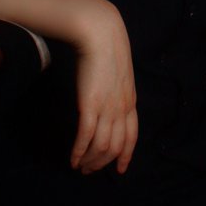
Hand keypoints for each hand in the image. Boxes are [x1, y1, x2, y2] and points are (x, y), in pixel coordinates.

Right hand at [69, 0, 137, 174]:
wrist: (101, 34)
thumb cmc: (107, 48)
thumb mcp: (118, 72)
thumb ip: (116, 88)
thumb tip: (108, 98)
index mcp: (130, 100)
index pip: (132, 136)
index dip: (126, 155)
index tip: (120, 169)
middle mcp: (121, 109)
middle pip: (115, 146)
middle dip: (104, 163)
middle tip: (90, 171)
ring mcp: (107, 108)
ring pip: (101, 146)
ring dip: (90, 161)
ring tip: (80, 167)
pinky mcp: (90, 105)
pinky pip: (86, 137)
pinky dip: (79, 151)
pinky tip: (73, 159)